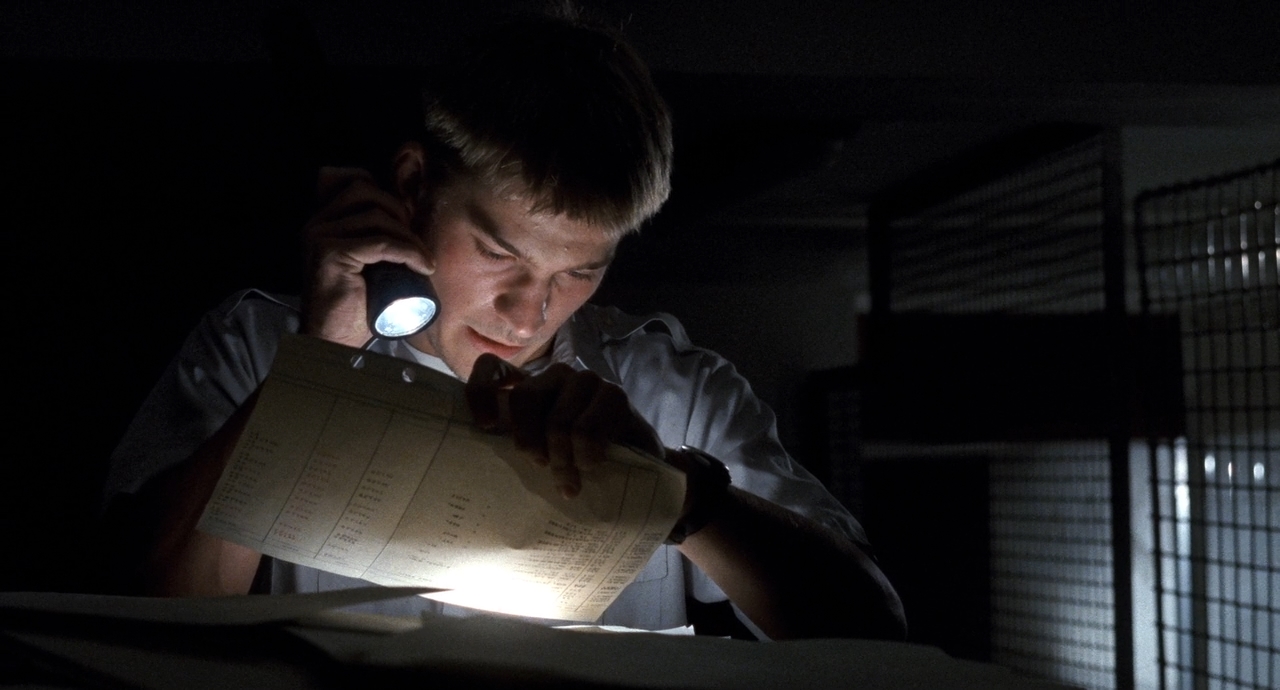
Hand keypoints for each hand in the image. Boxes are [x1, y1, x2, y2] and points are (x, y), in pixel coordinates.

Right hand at [301, 167, 433, 347]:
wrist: (334, 338)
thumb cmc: (356, 304)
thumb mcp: (367, 261)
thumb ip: (375, 236)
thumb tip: (411, 214)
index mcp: (322, 219)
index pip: (356, 180)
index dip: (387, 195)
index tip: (407, 221)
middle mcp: (316, 222)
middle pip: (367, 192)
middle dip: (399, 212)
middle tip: (416, 241)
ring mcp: (320, 236)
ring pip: (377, 217)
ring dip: (409, 237)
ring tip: (423, 261)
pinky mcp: (331, 253)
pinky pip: (381, 243)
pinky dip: (409, 252)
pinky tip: (423, 267)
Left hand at [465, 354, 665, 498]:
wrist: (638, 464)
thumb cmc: (579, 460)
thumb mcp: (542, 453)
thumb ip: (520, 445)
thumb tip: (482, 465)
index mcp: (531, 386)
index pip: (491, 368)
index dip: (481, 392)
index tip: (488, 426)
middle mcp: (556, 376)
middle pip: (524, 397)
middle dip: (529, 442)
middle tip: (540, 466)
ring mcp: (586, 381)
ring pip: (558, 421)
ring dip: (562, 460)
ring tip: (570, 481)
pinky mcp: (614, 394)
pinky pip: (586, 431)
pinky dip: (586, 457)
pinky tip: (593, 465)